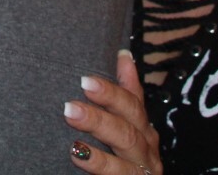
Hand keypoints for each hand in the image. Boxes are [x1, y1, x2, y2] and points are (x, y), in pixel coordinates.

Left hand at [64, 50, 161, 173]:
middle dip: (103, 103)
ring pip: (127, 142)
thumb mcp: (125, 129)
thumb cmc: (124, 162)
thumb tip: (124, 55)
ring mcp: (143, 168)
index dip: (111, 89)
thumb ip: (124, 96)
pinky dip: (99, 163)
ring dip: (99, 126)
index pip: (132, 101)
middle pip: (129, 118)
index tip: (85, 78)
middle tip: (72, 97)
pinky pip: (119, 172)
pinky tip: (78, 154)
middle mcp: (146, 147)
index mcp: (142, 129)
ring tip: (71, 115)